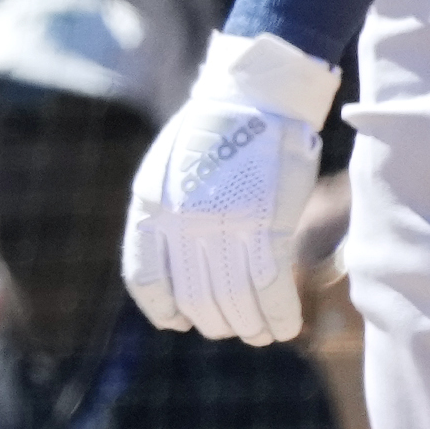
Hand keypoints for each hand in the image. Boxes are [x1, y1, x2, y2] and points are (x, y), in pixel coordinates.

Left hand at [122, 31, 333, 344]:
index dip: (163, 309)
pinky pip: (270, 290)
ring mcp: (222, 224)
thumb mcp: (169, 173)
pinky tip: (284, 326)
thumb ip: (166, 219)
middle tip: (235, 327)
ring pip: (233, 302)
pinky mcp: (265, 223)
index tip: (179, 322)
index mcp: (150, 206)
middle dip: (216, 322)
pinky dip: (279, 316)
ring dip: (250, 327)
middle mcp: (180, 221)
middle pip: (195, 299)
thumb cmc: (216, 133)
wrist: (255, 95)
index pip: (145, 279)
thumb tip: (179, 274)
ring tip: (261, 333)